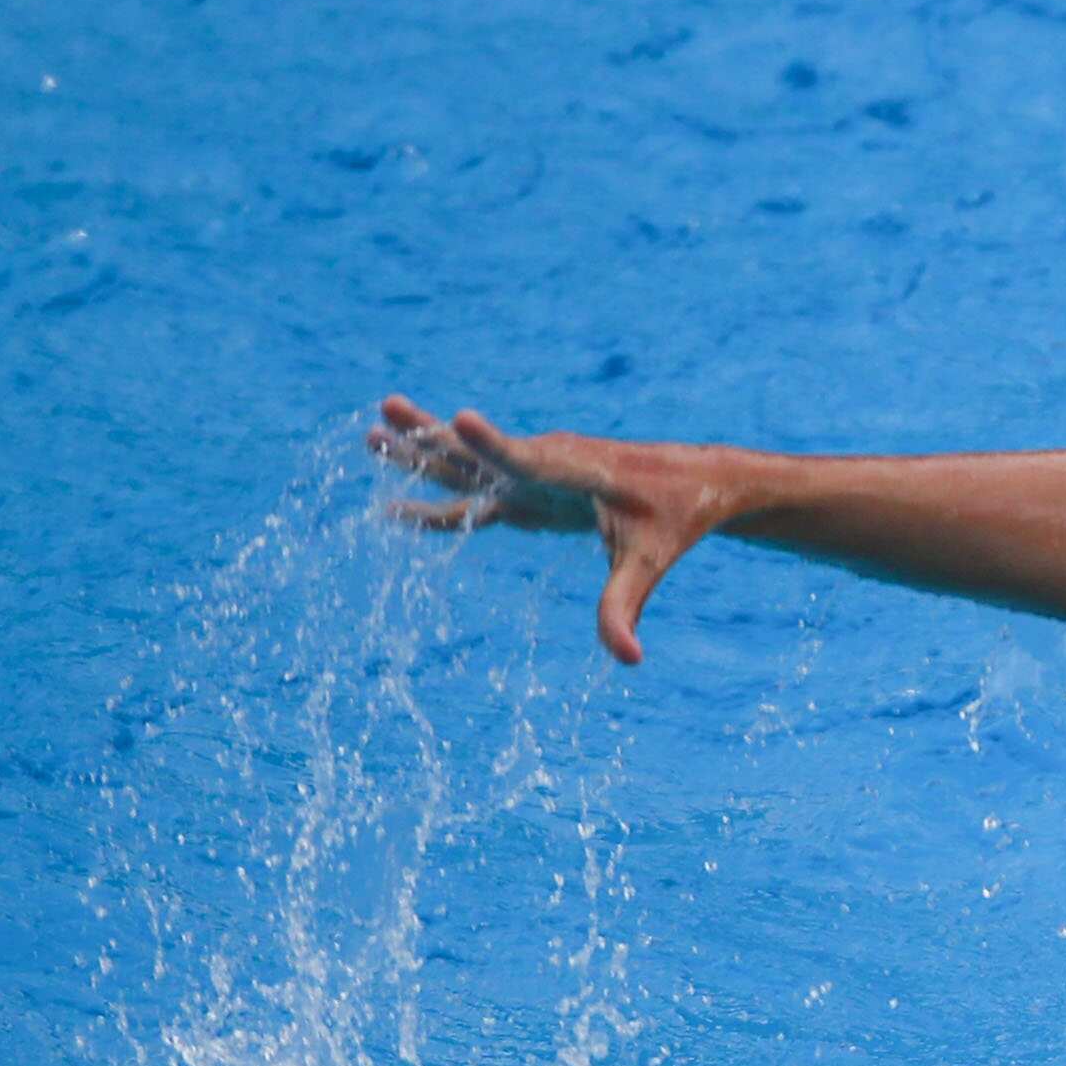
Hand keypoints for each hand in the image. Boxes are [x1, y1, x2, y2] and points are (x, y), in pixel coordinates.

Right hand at [369, 394, 745, 662]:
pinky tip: (395, 507)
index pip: (529, 460)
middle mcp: (549, 464)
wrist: (695, 482)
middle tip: (383, 406)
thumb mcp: (650, 562)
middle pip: (480, 451)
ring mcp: (535, 474)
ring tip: (370, 432)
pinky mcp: (531, 489)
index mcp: (578, 473)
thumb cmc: (676, 518)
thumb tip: (628, 659)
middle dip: (432, 434)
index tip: (459, 417)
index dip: (492, 443)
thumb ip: (625, 606)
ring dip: (423, 450)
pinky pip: (477, 492)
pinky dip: (439, 496)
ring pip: (469, 463)